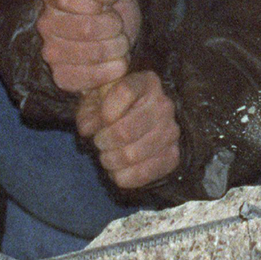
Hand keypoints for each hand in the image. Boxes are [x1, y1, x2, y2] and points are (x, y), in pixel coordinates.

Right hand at [36, 0, 141, 93]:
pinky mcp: (61, 77)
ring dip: (116, 48)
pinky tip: (116, 62)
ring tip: (120, 43)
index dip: (91, 3)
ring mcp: (50, 53)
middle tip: (119, 27)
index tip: (106, 5)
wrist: (120, 39)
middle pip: (84, 28)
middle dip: (114, 27)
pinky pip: (87, 77)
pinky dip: (110, 70)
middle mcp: (46, 24)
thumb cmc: (115, 8)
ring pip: (90, 53)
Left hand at [76, 70, 180, 189]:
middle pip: (125, 131)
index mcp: (146, 83)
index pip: (125, 92)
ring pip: (131, 154)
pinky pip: (144, 173)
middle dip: (103, 142)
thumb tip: (90, 128)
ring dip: (110, 160)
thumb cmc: (109, 111)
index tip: (98, 120)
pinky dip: (123, 176)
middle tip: (99, 142)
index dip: (104, 111)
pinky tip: (119, 170)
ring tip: (107, 156)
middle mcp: (164, 105)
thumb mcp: (94, 102)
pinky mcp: (172, 156)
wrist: (132, 127)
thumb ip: (87, 111)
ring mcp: (171, 131)